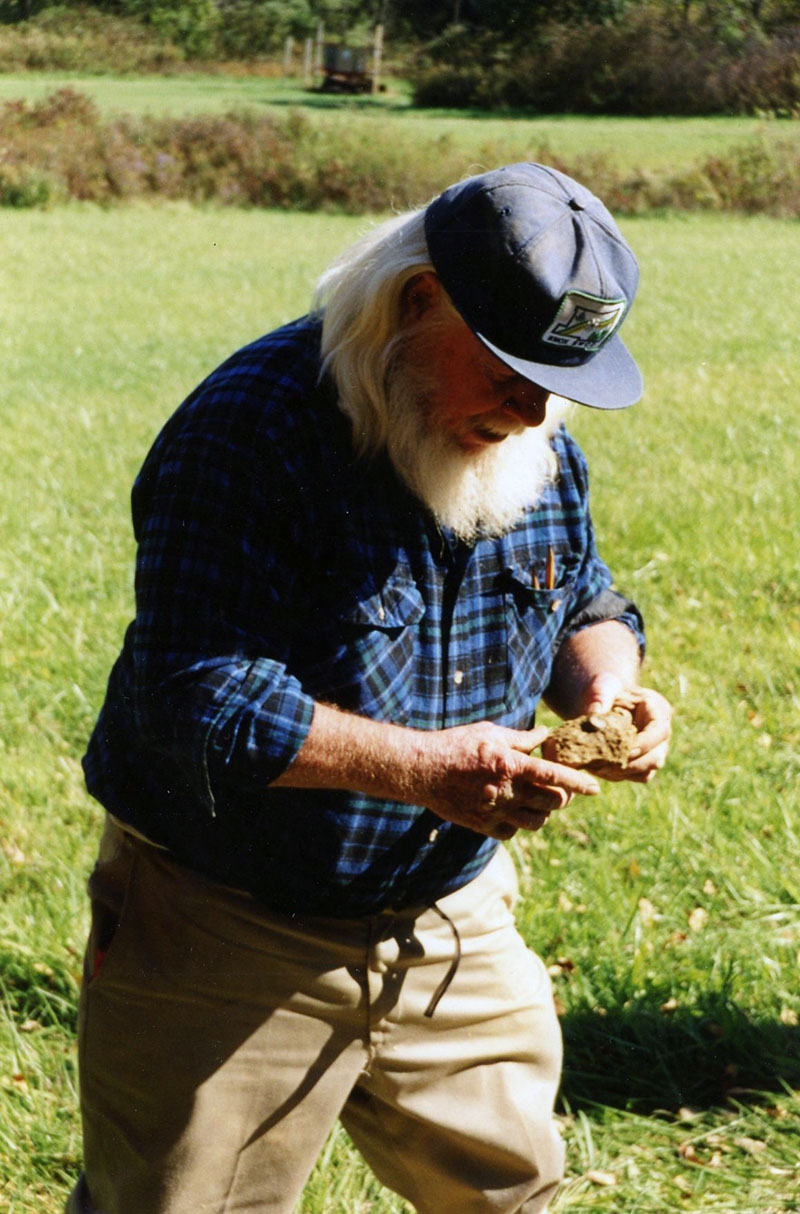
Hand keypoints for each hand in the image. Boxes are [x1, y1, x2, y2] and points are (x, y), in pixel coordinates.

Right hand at [416, 721, 601, 839]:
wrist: (420, 770)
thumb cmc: (455, 745)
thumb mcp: (490, 732)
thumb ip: (521, 738)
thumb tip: (545, 735)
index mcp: (510, 765)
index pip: (554, 776)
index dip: (578, 783)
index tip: (595, 789)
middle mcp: (506, 791)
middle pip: (552, 802)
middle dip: (562, 796)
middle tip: (558, 788)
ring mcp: (494, 811)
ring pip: (537, 822)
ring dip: (543, 812)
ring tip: (536, 800)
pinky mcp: (482, 826)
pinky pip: (512, 832)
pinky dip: (518, 824)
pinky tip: (512, 810)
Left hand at [580, 675, 672, 783]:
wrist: (602, 699)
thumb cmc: (605, 689)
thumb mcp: (602, 685)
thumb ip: (600, 696)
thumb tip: (594, 715)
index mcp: (657, 711)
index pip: (659, 732)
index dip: (644, 744)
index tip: (623, 751)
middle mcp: (660, 734)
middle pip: (656, 758)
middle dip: (630, 764)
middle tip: (602, 765)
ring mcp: (652, 751)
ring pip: (645, 772)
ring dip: (621, 773)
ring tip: (595, 767)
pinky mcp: (640, 763)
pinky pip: (633, 777)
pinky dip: (616, 776)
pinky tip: (595, 768)